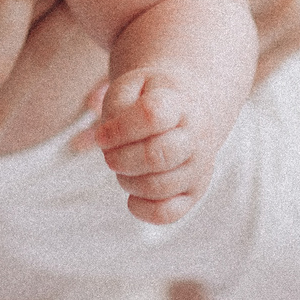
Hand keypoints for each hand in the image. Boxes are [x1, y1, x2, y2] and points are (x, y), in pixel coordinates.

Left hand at [92, 67, 216, 223]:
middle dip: (120, 159)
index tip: (101, 135)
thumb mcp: (129, 85)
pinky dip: (142, 209)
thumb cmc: (150, 99)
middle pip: (156, 156)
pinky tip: (133, 193)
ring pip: (158, 187)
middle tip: (109, 155)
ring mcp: (199, 167)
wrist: (189, 109)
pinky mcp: (194, 193)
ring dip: (127, 181)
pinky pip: (167, 213)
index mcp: (178, 105)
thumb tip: (104, 140)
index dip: (118, 129)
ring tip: (123, 168)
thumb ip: (114, 105)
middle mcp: (196, 137)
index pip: (151, 116)